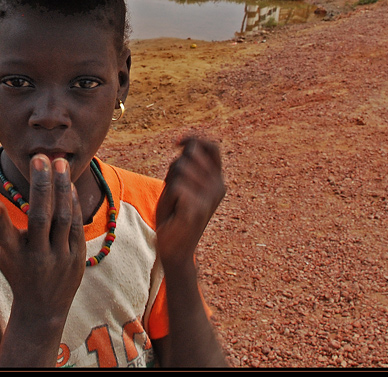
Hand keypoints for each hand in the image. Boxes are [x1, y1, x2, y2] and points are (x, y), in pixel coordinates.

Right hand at [0, 155, 85, 329]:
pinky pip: (75, 225)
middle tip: (39, 157)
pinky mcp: (76, 256)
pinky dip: (72, 204)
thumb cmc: (15, 270)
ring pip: (62, 218)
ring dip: (61, 188)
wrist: (43, 307)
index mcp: (11, 255)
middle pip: (39, 219)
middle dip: (40, 187)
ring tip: (59, 161)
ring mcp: (58, 257)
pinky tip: (68, 184)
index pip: (3, 238)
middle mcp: (35, 257)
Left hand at [155, 137, 225, 267]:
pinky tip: (174, 210)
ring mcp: (210, 198)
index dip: (193, 139)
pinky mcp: (199, 209)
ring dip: (170, 183)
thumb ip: (185, 162)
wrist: (175, 248)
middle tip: (175, 190)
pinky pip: (176, 187)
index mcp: (217, 178)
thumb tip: (186, 144)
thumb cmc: (175, 212)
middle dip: (174, 168)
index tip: (176, 143)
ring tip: (174, 201)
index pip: (211, 146)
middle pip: (189, 156)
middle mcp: (218, 186)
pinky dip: (169, 197)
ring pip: (180, 170)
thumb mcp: (181, 182)